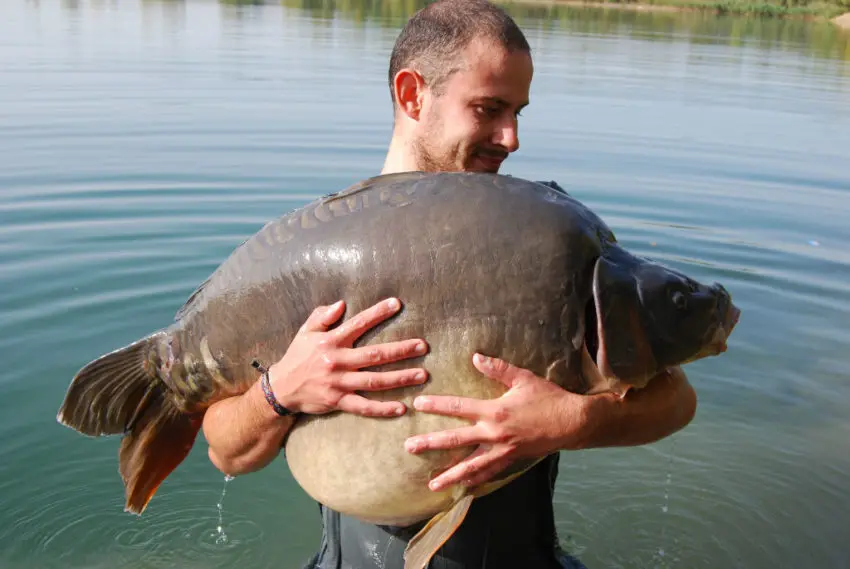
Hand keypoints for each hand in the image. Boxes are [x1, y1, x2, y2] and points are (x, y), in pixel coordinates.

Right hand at [268, 297, 428, 416]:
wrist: (281, 389)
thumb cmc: (297, 357)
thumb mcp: (305, 332)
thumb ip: (322, 316)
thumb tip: (341, 304)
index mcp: (331, 341)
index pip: (358, 324)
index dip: (378, 313)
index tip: (397, 304)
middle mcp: (337, 362)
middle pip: (374, 355)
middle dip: (400, 350)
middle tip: (423, 346)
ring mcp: (339, 384)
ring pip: (375, 381)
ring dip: (400, 378)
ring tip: (422, 374)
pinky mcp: (338, 402)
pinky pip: (364, 407)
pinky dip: (383, 409)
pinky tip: (402, 408)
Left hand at [404, 353, 586, 490]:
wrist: (572, 422)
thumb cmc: (548, 397)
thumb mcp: (523, 378)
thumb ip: (498, 368)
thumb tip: (476, 357)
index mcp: (494, 410)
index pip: (458, 407)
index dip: (437, 405)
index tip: (417, 405)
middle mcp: (494, 433)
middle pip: (456, 440)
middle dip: (431, 443)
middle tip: (409, 447)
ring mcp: (502, 449)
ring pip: (470, 465)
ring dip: (450, 474)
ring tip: (432, 484)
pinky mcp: (511, 459)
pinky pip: (489, 472)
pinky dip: (475, 481)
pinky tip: (462, 489)